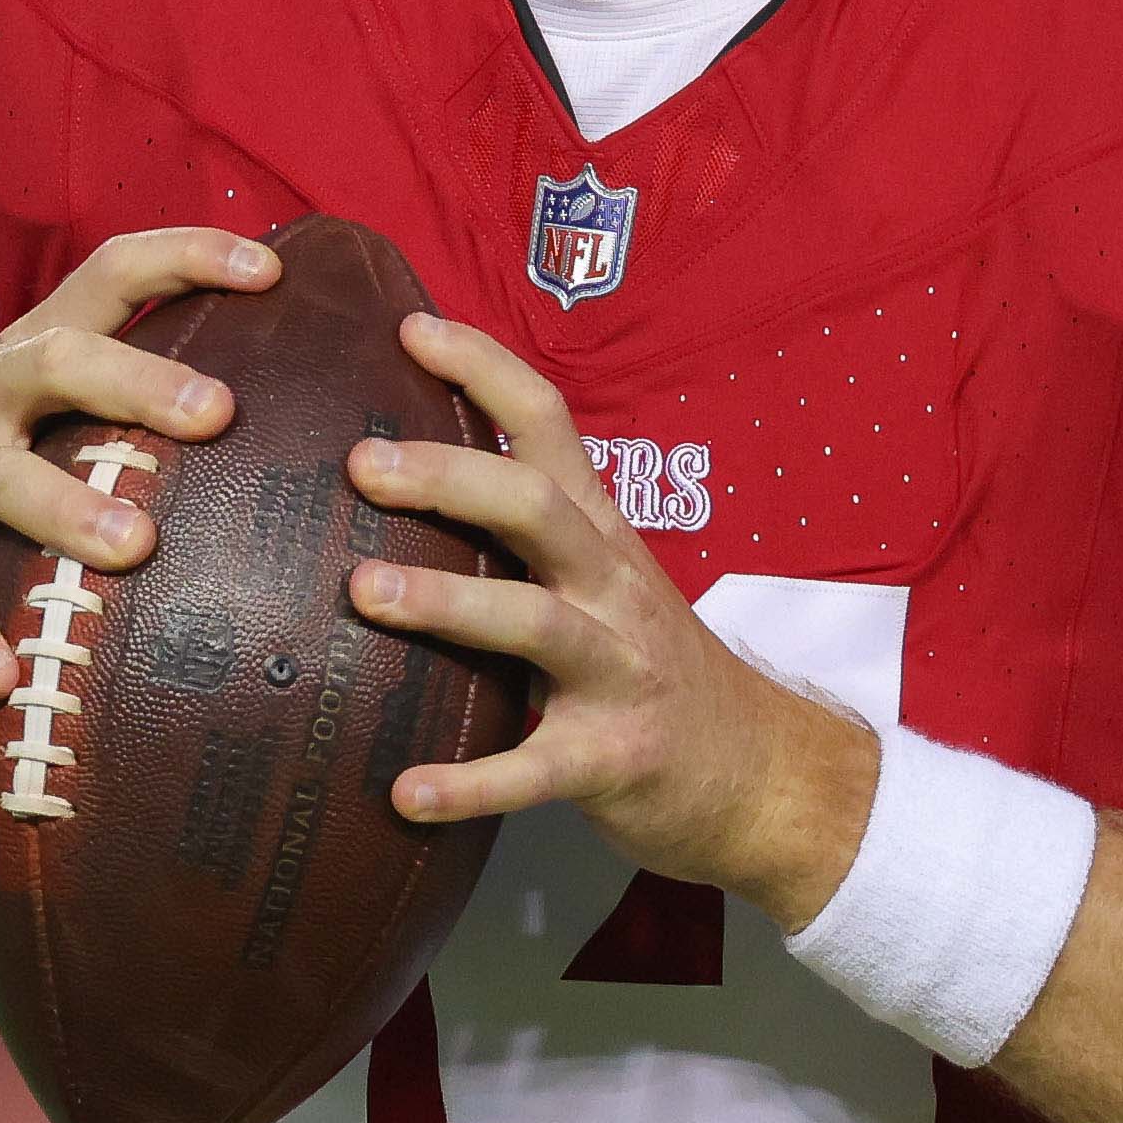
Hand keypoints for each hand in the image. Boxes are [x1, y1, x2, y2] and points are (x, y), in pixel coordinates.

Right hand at [0, 226, 273, 700]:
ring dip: (68, 508)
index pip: (108, 277)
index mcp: (31, 355)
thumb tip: (286, 431)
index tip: (269, 272)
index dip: (184, 259)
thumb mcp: (51, 434)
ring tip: (135, 548)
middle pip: (58, 360)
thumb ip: (132, 421)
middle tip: (218, 418)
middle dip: (140, 382)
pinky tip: (6, 675)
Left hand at [348, 314, 878, 916]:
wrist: (762, 772)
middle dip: (449, 476)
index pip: (547, 425)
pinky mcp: (615, 758)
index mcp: (601, 533)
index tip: (408, 328)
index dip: (483, 368)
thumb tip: (398, 477)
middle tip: (360, 464)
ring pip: (535, 621)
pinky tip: (405, 795)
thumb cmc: (652, 668)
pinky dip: (471, 782)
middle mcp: (612, 588)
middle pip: (535, 507)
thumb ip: (525, 533)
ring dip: (449, 601)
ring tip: (365, 593)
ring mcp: (618, 672)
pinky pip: (537, 768)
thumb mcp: (603, 579)